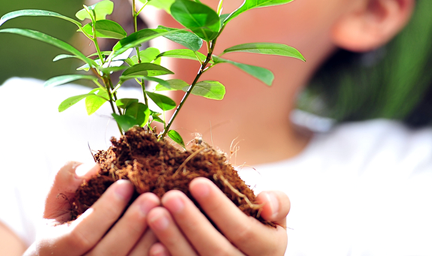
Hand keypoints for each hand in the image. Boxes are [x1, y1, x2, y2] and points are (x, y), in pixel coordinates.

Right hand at [25, 161, 160, 255]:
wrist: (64, 254)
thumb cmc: (63, 217)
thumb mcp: (56, 197)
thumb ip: (68, 177)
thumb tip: (93, 167)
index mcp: (55, 248)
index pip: (81, 234)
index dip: (105, 210)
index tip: (126, 183)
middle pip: (109, 253)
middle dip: (132, 224)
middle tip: (153, 197)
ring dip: (149, 240)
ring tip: (165, 212)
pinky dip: (158, 254)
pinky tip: (170, 232)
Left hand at [146, 178, 288, 255]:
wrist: (246, 251)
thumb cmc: (258, 223)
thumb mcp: (276, 213)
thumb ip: (278, 203)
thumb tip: (265, 202)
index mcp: (269, 250)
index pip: (244, 230)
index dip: (220, 207)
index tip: (197, 182)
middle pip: (217, 250)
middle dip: (192, 222)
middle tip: (170, 196)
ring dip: (174, 240)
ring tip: (155, 213)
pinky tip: (153, 245)